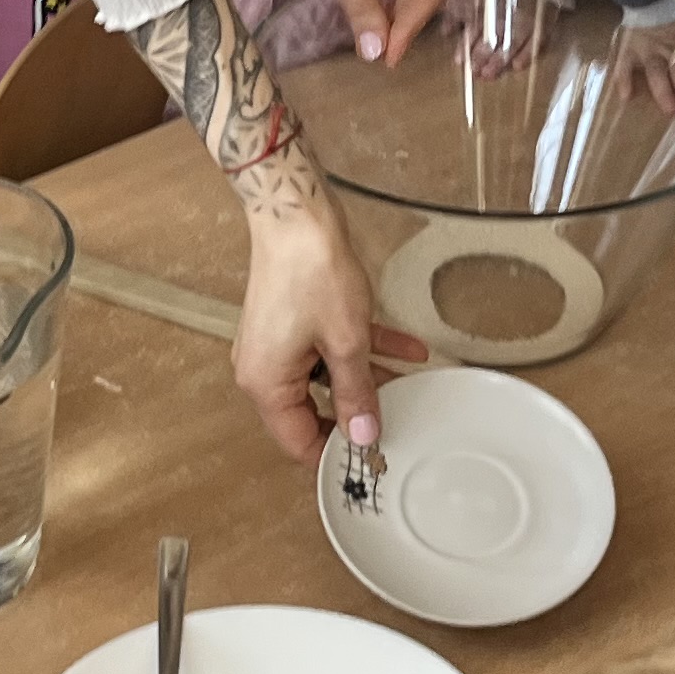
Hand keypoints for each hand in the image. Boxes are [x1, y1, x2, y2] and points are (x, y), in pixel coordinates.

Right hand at [233, 179, 424, 462]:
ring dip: (367, 380)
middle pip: (312, 411)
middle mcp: (264, 368)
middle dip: (355, 417)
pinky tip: (409, 349)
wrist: (296, 215)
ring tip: (409, 387)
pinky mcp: (293, 320)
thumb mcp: (346, 343)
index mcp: (266, 384)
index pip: (298, 441)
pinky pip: (329, 347)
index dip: (336, 454)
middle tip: (394, 427)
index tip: (372, 459)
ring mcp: (279, 342)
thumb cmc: (310, 273)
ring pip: (327, 377)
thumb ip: (357, 393)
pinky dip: (364, 350)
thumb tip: (364, 434)